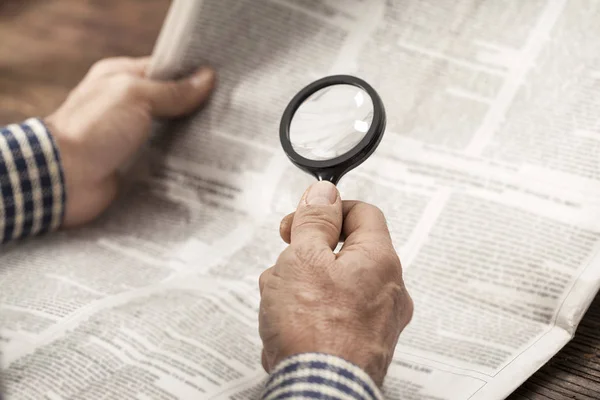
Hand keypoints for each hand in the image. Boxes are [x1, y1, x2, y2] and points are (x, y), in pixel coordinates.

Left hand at [46, 56, 215, 226]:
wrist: (64, 178)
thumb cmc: (94, 129)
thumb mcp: (135, 97)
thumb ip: (173, 91)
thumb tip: (208, 78)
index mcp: (121, 78)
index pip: (165, 70)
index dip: (192, 75)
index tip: (223, 83)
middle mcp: (126, 105)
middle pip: (171, 102)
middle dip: (197, 108)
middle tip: (229, 113)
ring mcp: (130, 136)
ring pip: (170, 132)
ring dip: (192, 137)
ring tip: (225, 139)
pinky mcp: (134, 163)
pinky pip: (164, 159)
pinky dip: (181, 161)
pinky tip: (206, 163)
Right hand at [259, 181, 412, 385]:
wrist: (319, 391)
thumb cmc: (313, 329)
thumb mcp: (303, 257)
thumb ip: (315, 220)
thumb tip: (325, 194)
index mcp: (380, 260)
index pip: (362, 212)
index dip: (328, 210)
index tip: (300, 222)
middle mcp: (388, 290)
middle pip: (343, 252)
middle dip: (306, 255)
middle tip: (284, 266)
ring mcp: (378, 321)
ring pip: (333, 286)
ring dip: (302, 287)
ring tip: (280, 305)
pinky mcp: (363, 345)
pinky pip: (334, 316)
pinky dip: (310, 316)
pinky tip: (289, 328)